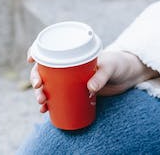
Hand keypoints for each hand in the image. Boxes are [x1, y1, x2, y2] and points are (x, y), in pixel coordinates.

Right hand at [29, 49, 157, 111]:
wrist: (128, 76)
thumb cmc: (119, 65)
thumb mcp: (111, 67)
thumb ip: (102, 76)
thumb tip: (90, 89)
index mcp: (74, 53)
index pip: (51, 49)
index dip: (37, 51)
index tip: (31, 59)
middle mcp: (69, 65)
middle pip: (45, 70)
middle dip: (36, 79)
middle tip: (39, 88)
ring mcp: (71, 79)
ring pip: (49, 85)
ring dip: (40, 94)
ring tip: (42, 104)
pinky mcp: (75, 91)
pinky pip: (57, 96)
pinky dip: (49, 103)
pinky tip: (44, 111)